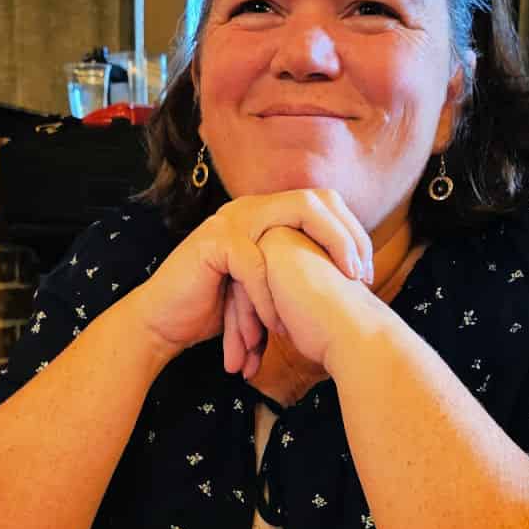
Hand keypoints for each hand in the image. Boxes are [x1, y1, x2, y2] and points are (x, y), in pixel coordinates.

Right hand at [125, 190, 371, 377]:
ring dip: (317, 259)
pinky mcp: (214, 243)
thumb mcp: (262, 288)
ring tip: (336, 290)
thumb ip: (290, 272)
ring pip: (292, 222)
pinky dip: (268, 299)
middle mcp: (250, 208)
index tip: (365, 274)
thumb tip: (341, 278)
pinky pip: (256, 265)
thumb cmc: (211, 312)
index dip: (350, 233)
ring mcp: (231, 220)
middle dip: (345, 237)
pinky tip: (273, 328)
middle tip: (361, 276)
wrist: (162, 325)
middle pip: (314, 200)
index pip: (321, 204)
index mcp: (264, 215)